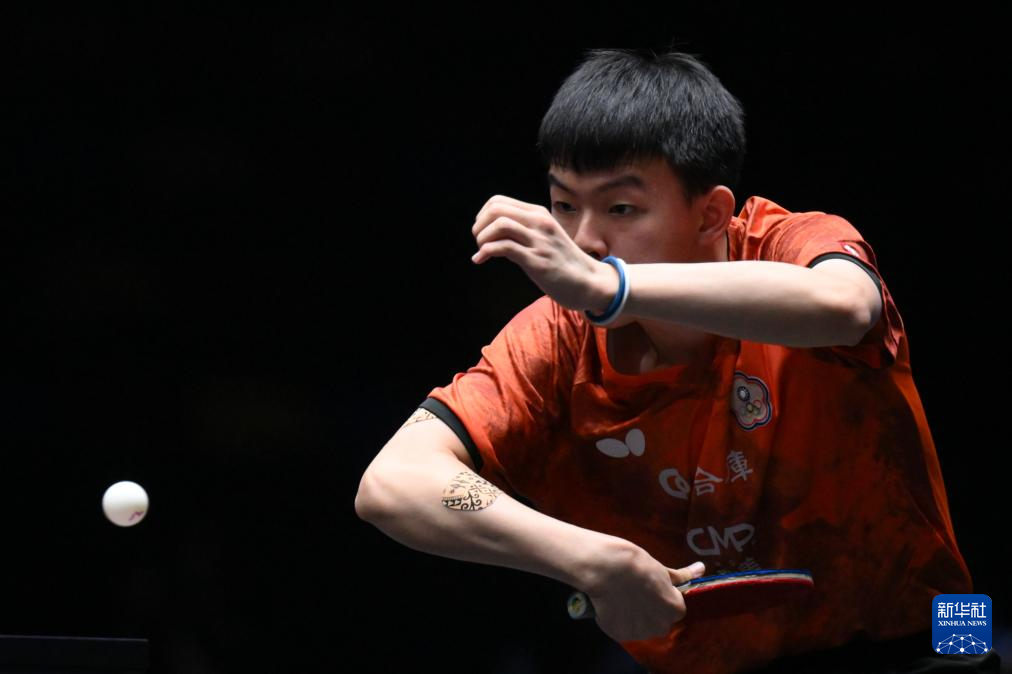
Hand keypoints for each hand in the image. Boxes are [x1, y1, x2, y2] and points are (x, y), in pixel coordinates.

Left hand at [471, 195, 617, 312]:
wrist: (589, 281)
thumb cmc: (563, 262)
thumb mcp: (544, 238)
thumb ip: (522, 233)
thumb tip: (494, 236)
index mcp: (539, 214)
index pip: (499, 201)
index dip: (483, 215)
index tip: (482, 231)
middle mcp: (539, 223)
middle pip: (496, 209)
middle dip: (479, 225)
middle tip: (479, 242)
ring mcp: (539, 241)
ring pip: (499, 225)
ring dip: (482, 238)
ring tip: (481, 251)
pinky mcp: (537, 261)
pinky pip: (504, 247)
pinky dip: (485, 252)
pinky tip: (481, 260)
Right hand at [580, 539, 705, 642]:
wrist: (608, 568)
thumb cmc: (637, 565)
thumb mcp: (662, 569)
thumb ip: (683, 576)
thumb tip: (702, 568)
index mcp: (675, 610)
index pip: (674, 608)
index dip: (661, 597)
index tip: (650, 586)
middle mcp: (661, 626)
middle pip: (658, 621)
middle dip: (649, 610)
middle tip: (636, 591)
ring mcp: (639, 632)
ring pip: (639, 626)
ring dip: (633, 616)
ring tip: (621, 596)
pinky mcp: (619, 634)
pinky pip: (621, 628)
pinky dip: (616, 619)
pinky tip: (611, 603)